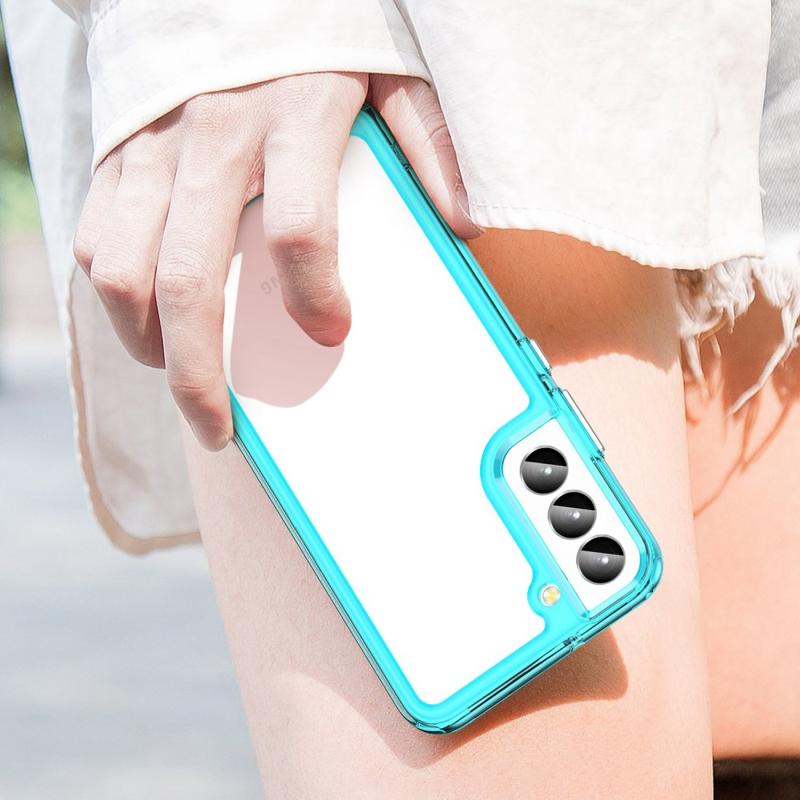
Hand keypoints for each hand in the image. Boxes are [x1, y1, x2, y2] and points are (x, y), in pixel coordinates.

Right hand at [73, 72, 478, 449]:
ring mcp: (154, 147)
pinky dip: (115, 295)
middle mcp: (212, 137)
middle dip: (199, 373)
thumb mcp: (390, 69)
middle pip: (190, 279)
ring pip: (124, 272)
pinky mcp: (116, 152)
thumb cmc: (316, 28)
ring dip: (148, 344)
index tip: (332, 333)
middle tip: (218, 425)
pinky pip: (95, 239)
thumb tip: (462, 222)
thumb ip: (427, 141)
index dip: (315, 295)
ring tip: (179, 378)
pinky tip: (149, 320)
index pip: (299, 228)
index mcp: (293, 117)